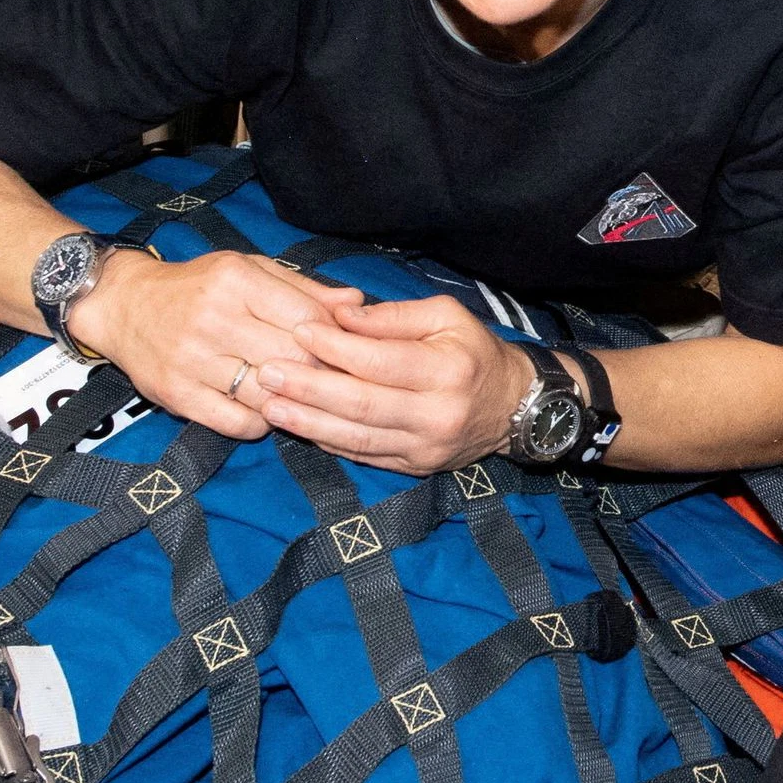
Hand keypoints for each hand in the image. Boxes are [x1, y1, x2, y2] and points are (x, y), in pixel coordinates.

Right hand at [60, 248, 359, 441]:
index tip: (340, 350)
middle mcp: (213, 318)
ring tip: (296, 396)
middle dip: (318, 375)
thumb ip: (305, 290)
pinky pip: (236, 424)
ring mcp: (191, 360)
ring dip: (291, 402)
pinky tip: (264, 410)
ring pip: (267, 396)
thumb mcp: (251, 271)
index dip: (333, 341)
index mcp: (236, 281)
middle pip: (292, 360)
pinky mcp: (176, 394)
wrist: (124, 305)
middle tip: (327, 380)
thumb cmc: (198, 286)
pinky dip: (260, 423)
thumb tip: (357, 304)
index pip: (307, 320)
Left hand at [250, 293, 535, 475]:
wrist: (514, 407)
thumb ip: (393, 316)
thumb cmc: (474, 351)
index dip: (336, 348)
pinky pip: (363, 455)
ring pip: (356, 437)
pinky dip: (327, 441)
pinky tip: (299, 426)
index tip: (299, 330)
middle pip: (361, 404)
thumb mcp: (446, 317)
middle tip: (268, 371)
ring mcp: (424, 448)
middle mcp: (437, 414)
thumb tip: (340, 315)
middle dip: (309, 388)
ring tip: (269, 404)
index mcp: (448, 371)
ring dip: (307, 422)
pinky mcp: (415, 467)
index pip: (380, 361)